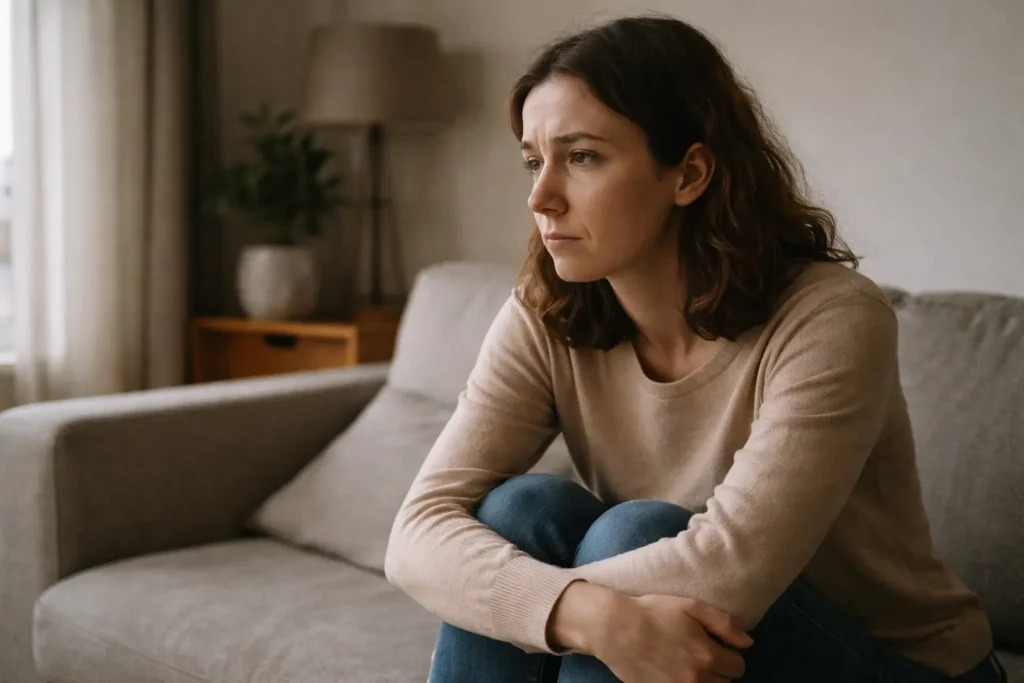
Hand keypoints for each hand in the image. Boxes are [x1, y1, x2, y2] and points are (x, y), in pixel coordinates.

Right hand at [594, 591, 751, 682]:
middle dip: (718, 669)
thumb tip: (748, 643)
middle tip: (700, 653)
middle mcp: (697, 679)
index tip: (717, 646)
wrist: (615, 628)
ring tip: (688, 664)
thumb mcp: (691, 606)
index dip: (729, 654)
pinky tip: (675, 673)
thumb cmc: (653, 612)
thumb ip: (724, 624)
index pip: (738, 667)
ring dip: (704, 680)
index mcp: (707, 656)